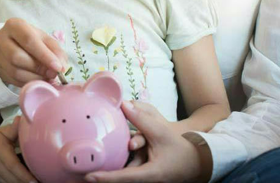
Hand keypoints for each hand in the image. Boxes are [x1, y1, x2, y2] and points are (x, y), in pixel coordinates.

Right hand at [0, 18, 67, 86]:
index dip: (44, 55)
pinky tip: (37, 80)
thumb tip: (61, 67)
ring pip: (14, 71)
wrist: (13, 43)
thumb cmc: (31, 39)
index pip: (28, 40)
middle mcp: (0, 38)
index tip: (58, 67)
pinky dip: (28, 83)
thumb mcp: (45, 39)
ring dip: (34, 78)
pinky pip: (13, 80)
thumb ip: (55, 51)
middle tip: (53, 74)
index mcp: (13, 25)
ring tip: (47, 77)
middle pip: (17, 57)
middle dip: (38, 68)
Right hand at [0, 117, 36, 182]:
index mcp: (1, 152)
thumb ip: (14, 128)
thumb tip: (23, 119)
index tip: (36, 181)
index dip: (25, 176)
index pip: (14, 167)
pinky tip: (21, 182)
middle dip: (25, 182)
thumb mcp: (3, 131)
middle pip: (12, 180)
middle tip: (39, 182)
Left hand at [85, 101, 207, 182]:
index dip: (105, 178)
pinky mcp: (142, 176)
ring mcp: (143, 180)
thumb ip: (141, 120)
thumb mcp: (161, 132)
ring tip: (89, 175)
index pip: (124, 177)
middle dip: (104, 177)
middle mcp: (145, 180)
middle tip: (83, 175)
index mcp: (150, 174)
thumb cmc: (180, 148)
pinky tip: (102, 170)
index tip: (89, 177)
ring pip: (124, 176)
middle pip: (121, 178)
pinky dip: (117, 172)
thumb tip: (123, 105)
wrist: (196, 161)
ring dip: (110, 174)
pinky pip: (128, 174)